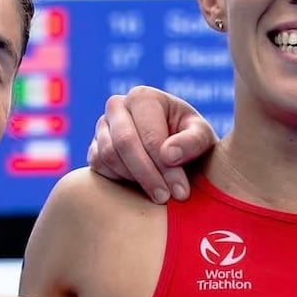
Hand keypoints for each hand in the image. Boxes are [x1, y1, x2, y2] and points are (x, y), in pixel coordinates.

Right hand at [86, 85, 218, 202]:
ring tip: (159, 195)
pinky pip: (99, 167)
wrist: (175, 150)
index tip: (180, 192)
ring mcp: (102, 127)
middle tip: (166, 199)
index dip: (165, 167)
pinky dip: (119, 180)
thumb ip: (192, 142)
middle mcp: (117, 106)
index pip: (150, 135)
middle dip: (148, 175)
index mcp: (143, 97)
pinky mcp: (94, 148)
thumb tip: (168, 155)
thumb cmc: (190, 140)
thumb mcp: (202, 137)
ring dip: (134, 179)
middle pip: (125, 143)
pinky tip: (142, 187)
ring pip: (109, 156)